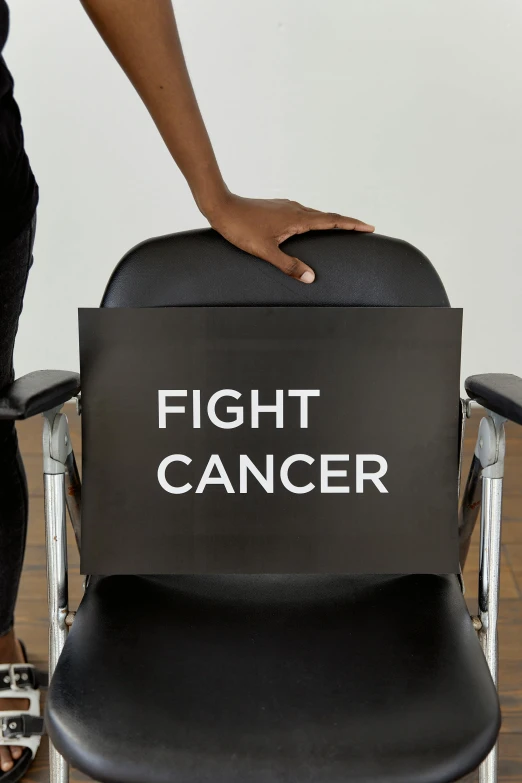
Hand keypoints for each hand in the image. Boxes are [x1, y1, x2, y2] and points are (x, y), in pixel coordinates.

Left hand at [203, 193, 374, 283]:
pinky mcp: (277, 208)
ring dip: (330, 221)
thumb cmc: (242, 229)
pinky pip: (303, 214)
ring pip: (315, 214)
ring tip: (341, 230)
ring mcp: (286, 207)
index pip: (332, 221)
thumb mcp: (266, 251)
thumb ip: (288, 265)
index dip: (352, 225)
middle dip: (346, 223)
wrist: (221, 207)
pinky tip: (309, 228)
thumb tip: (310, 278)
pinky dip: (314, 220)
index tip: (370, 227)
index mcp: (298, 219)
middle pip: (327, 216)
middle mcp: (296, 209)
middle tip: (363, 230)